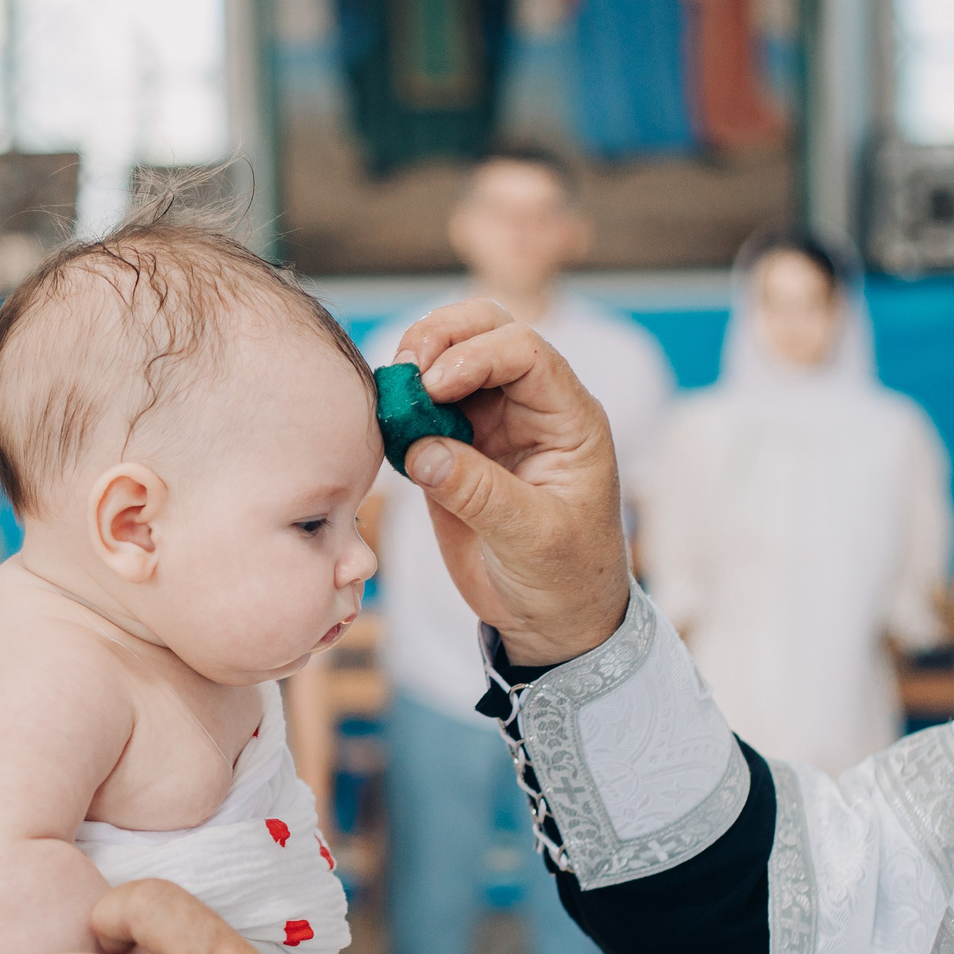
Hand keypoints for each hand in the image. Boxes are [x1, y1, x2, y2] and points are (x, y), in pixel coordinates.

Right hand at [393, 300, 632, 665]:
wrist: (551, 620)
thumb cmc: (565, 578)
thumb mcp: (533, 538)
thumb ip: (480, 492)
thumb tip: (422, 450)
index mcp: (569, 418)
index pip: (525, 352)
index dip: (477, 355)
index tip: (435, 386)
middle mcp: (531, 408)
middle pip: (487, 333)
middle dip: (442, 337)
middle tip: (405, 369)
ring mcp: (491, 425)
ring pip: (449, 360)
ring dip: (415, 365)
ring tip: (389, 394)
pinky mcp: (455, 449)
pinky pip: (422, 409)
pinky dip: (399, 406)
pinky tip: (384, 421)